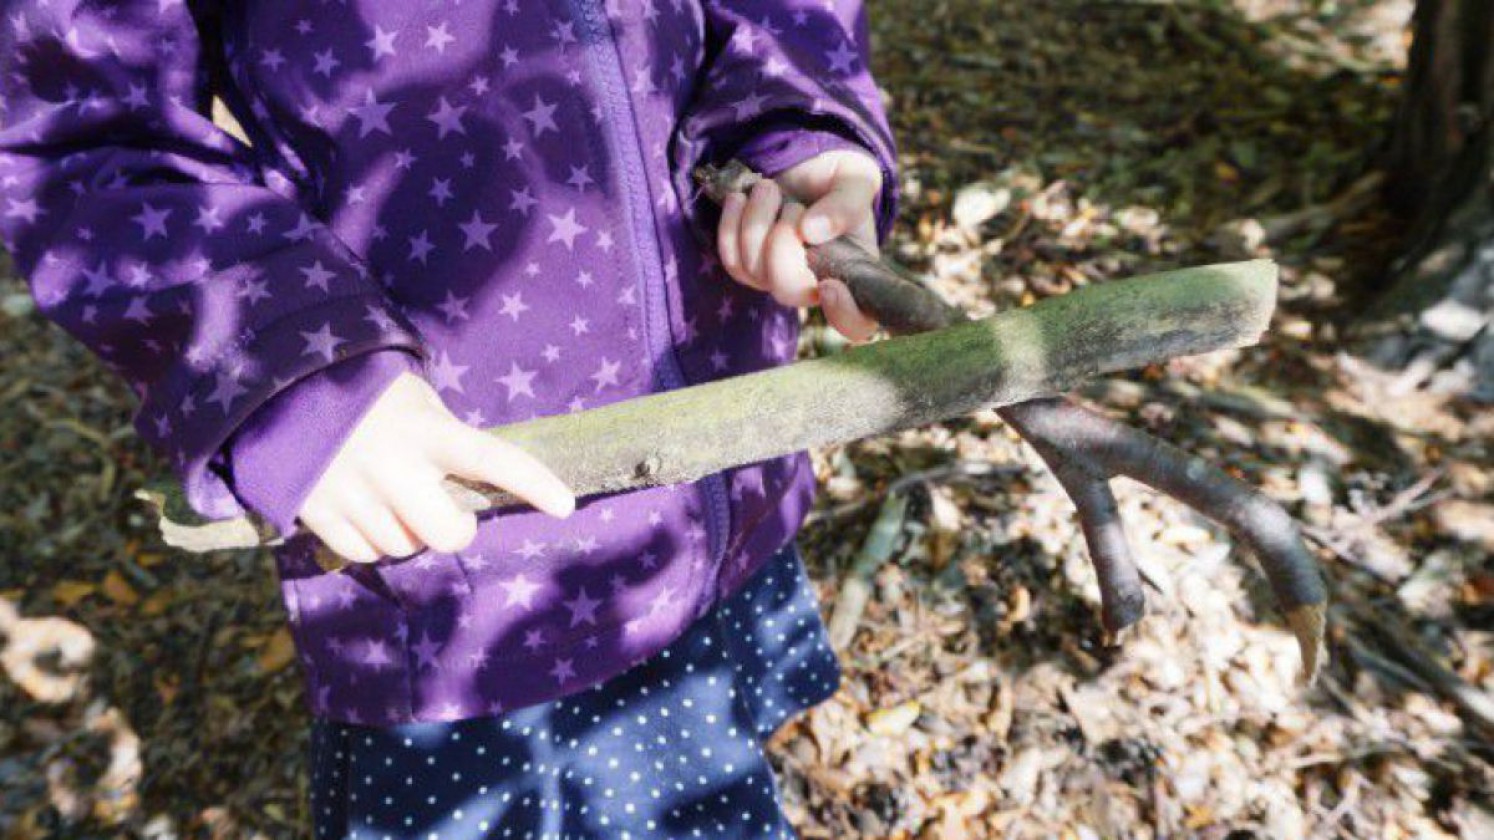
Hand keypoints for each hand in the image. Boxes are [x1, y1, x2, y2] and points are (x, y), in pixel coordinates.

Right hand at [297, 372, 574, 563]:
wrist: (283, 387)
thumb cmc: (370, 396)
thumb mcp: (419, 403)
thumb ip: (446, 444)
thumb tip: (473, 493)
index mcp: (425, 430)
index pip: (490, 459)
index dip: (530, 482)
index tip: (565, 505)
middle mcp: (392, 466)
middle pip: (447, 534)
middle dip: (451, 528)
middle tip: (442, 510)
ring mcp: (353, 492)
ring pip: (404, 547)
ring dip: (406, 532)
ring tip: (389, 496)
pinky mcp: (318, 511)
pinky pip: (364, 554)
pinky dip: (370, 542)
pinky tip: (362, 510)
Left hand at [716, 148, 881, 341]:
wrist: (802, 161)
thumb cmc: (838, 176)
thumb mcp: (857, 180)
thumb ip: (846, 206)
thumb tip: (812, 231)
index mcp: (854, 271)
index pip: (857, 321)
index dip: (843, 314)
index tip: (830, 285)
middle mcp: (817, 283)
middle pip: (789, 292)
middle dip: (782, 244)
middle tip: (792, 208)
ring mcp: (779, 278)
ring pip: (754, 270)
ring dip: (757, 221)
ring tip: (768, 188)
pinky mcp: (749, 267)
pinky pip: (731, 260)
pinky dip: (731, 225)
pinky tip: (740, 198)